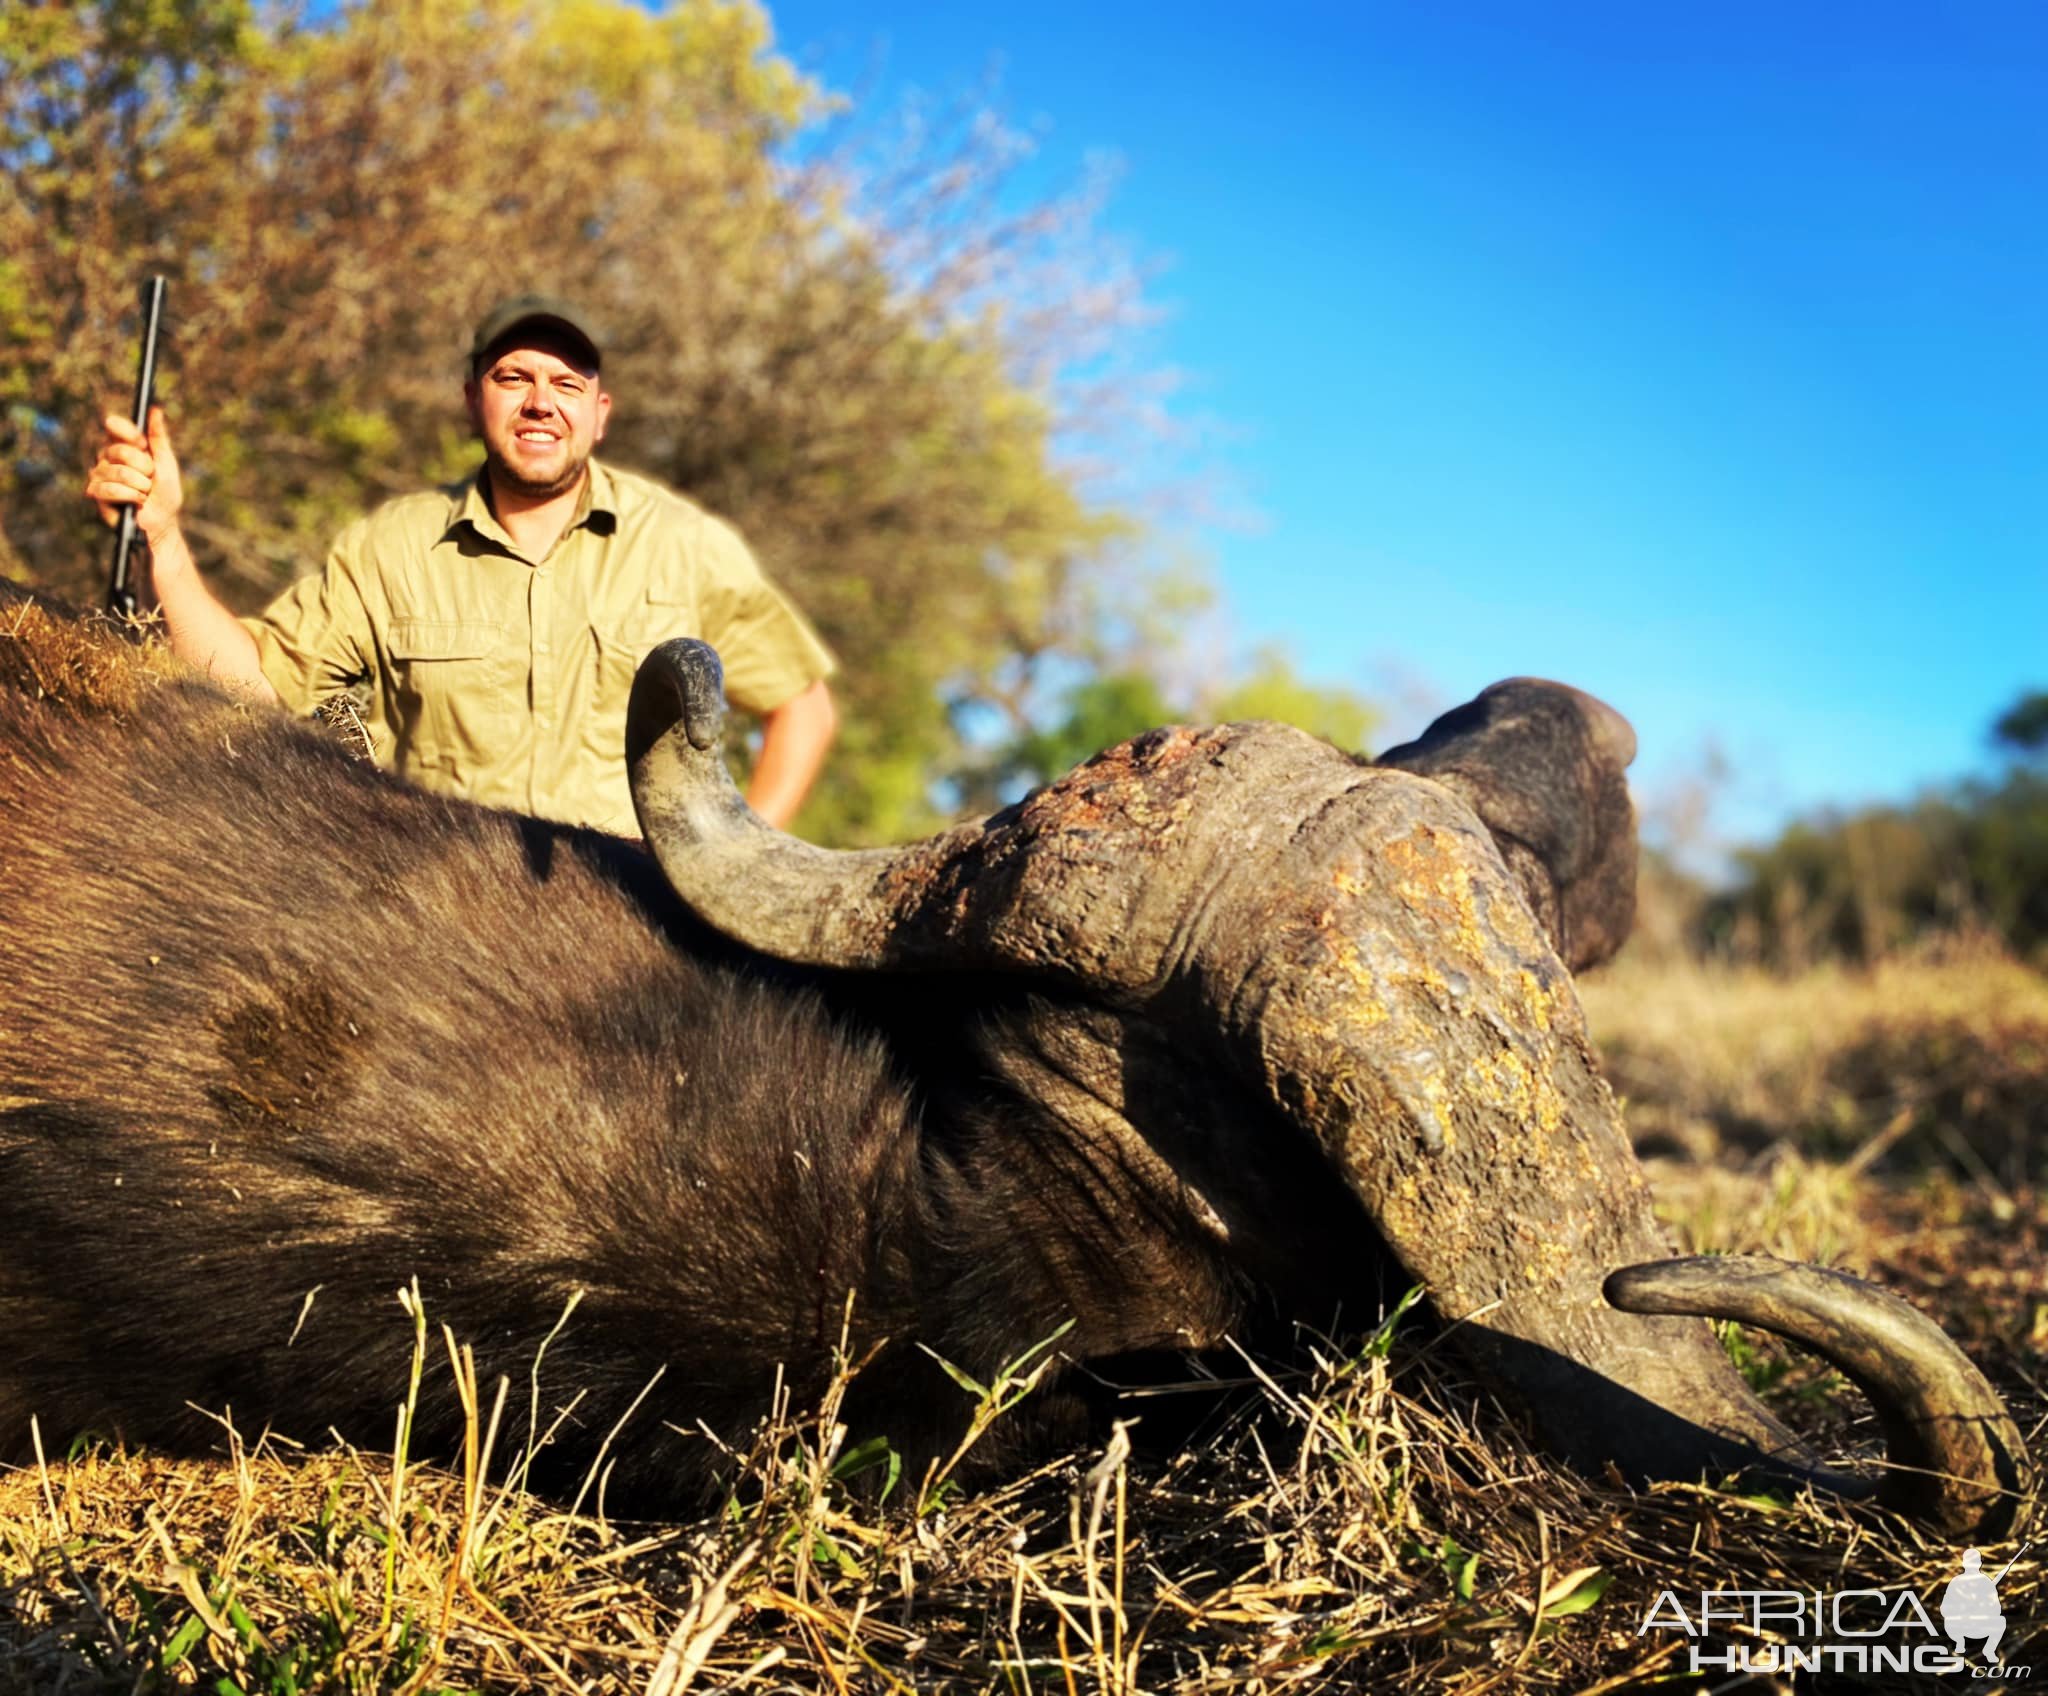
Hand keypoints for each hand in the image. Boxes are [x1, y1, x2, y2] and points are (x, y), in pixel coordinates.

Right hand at [84, 405, 183, 545]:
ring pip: (118, 472)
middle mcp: (107, 457)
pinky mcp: (95, 492)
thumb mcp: (166, 464)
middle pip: (120, 451)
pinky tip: (136, 503)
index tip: (142, 444)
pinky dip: (130, 497)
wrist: (161, 524)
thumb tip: (155, 409)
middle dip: (144, 468)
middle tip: (150, 479)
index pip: (114, 426)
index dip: (128, 433)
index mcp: (123, 446)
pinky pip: (111, 489)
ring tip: (144, 494)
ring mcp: (99, 474)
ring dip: (140, 486)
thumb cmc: (165, 494)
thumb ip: (159, 438)